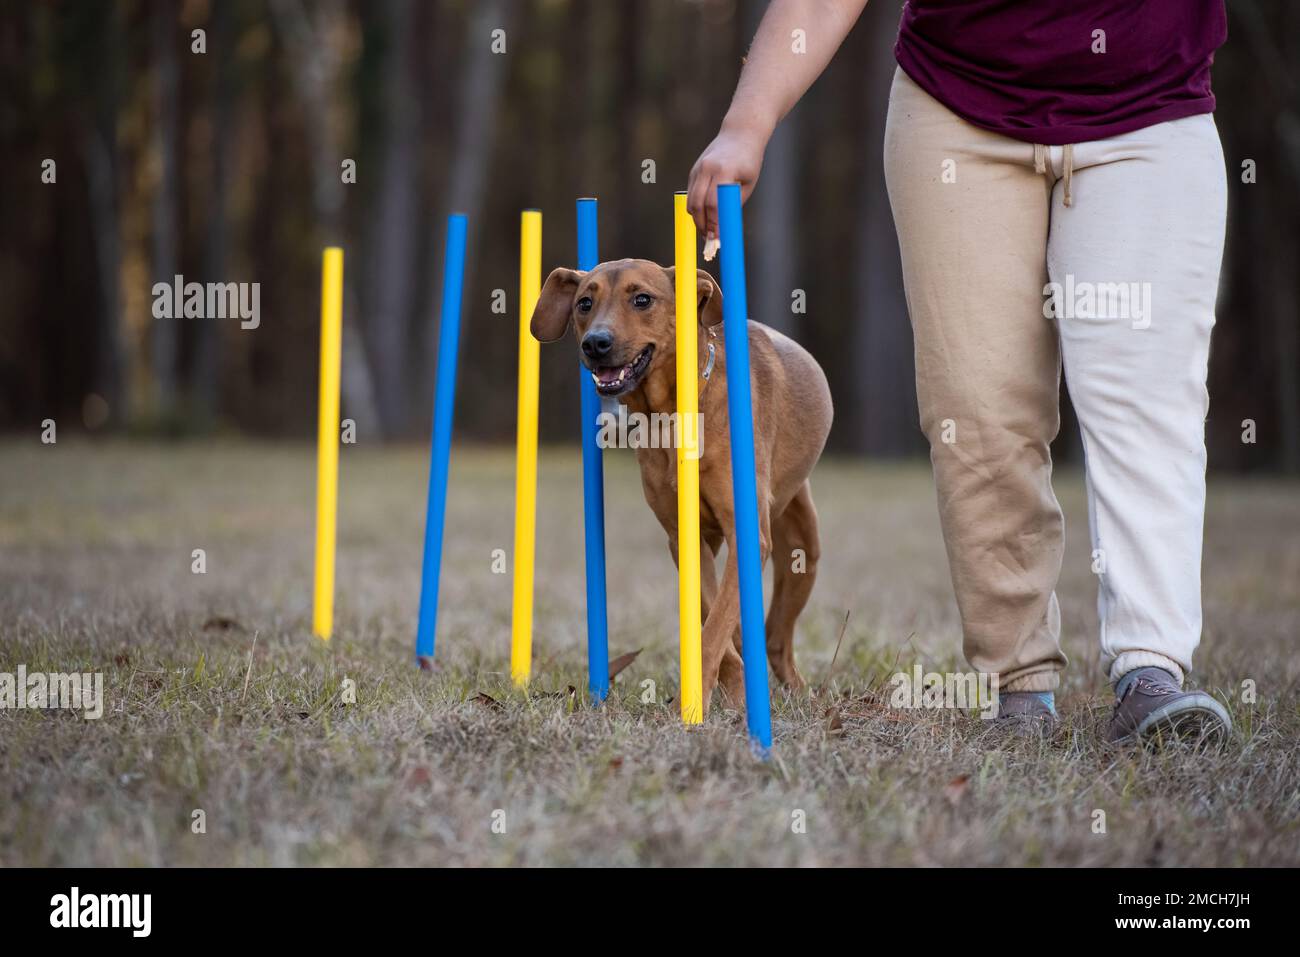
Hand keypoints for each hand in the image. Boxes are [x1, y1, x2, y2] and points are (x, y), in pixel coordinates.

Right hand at [686, 121, 768, 241]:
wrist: (740, 134)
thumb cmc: (749, 161)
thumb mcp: (747, 184)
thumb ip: (733, 204)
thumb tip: (724, 227)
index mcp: (724, 171)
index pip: (714, 203)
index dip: (714, 223)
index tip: (717, 237)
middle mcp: (707, 169)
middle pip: (697, 204)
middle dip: (702, 224)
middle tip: (709, 238)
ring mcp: (698, 169)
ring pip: (691, 201)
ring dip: (697, 218)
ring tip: (706, 231)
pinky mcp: (693, 171)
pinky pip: (691, 194)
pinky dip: (696, 208)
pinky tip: (704, 217)